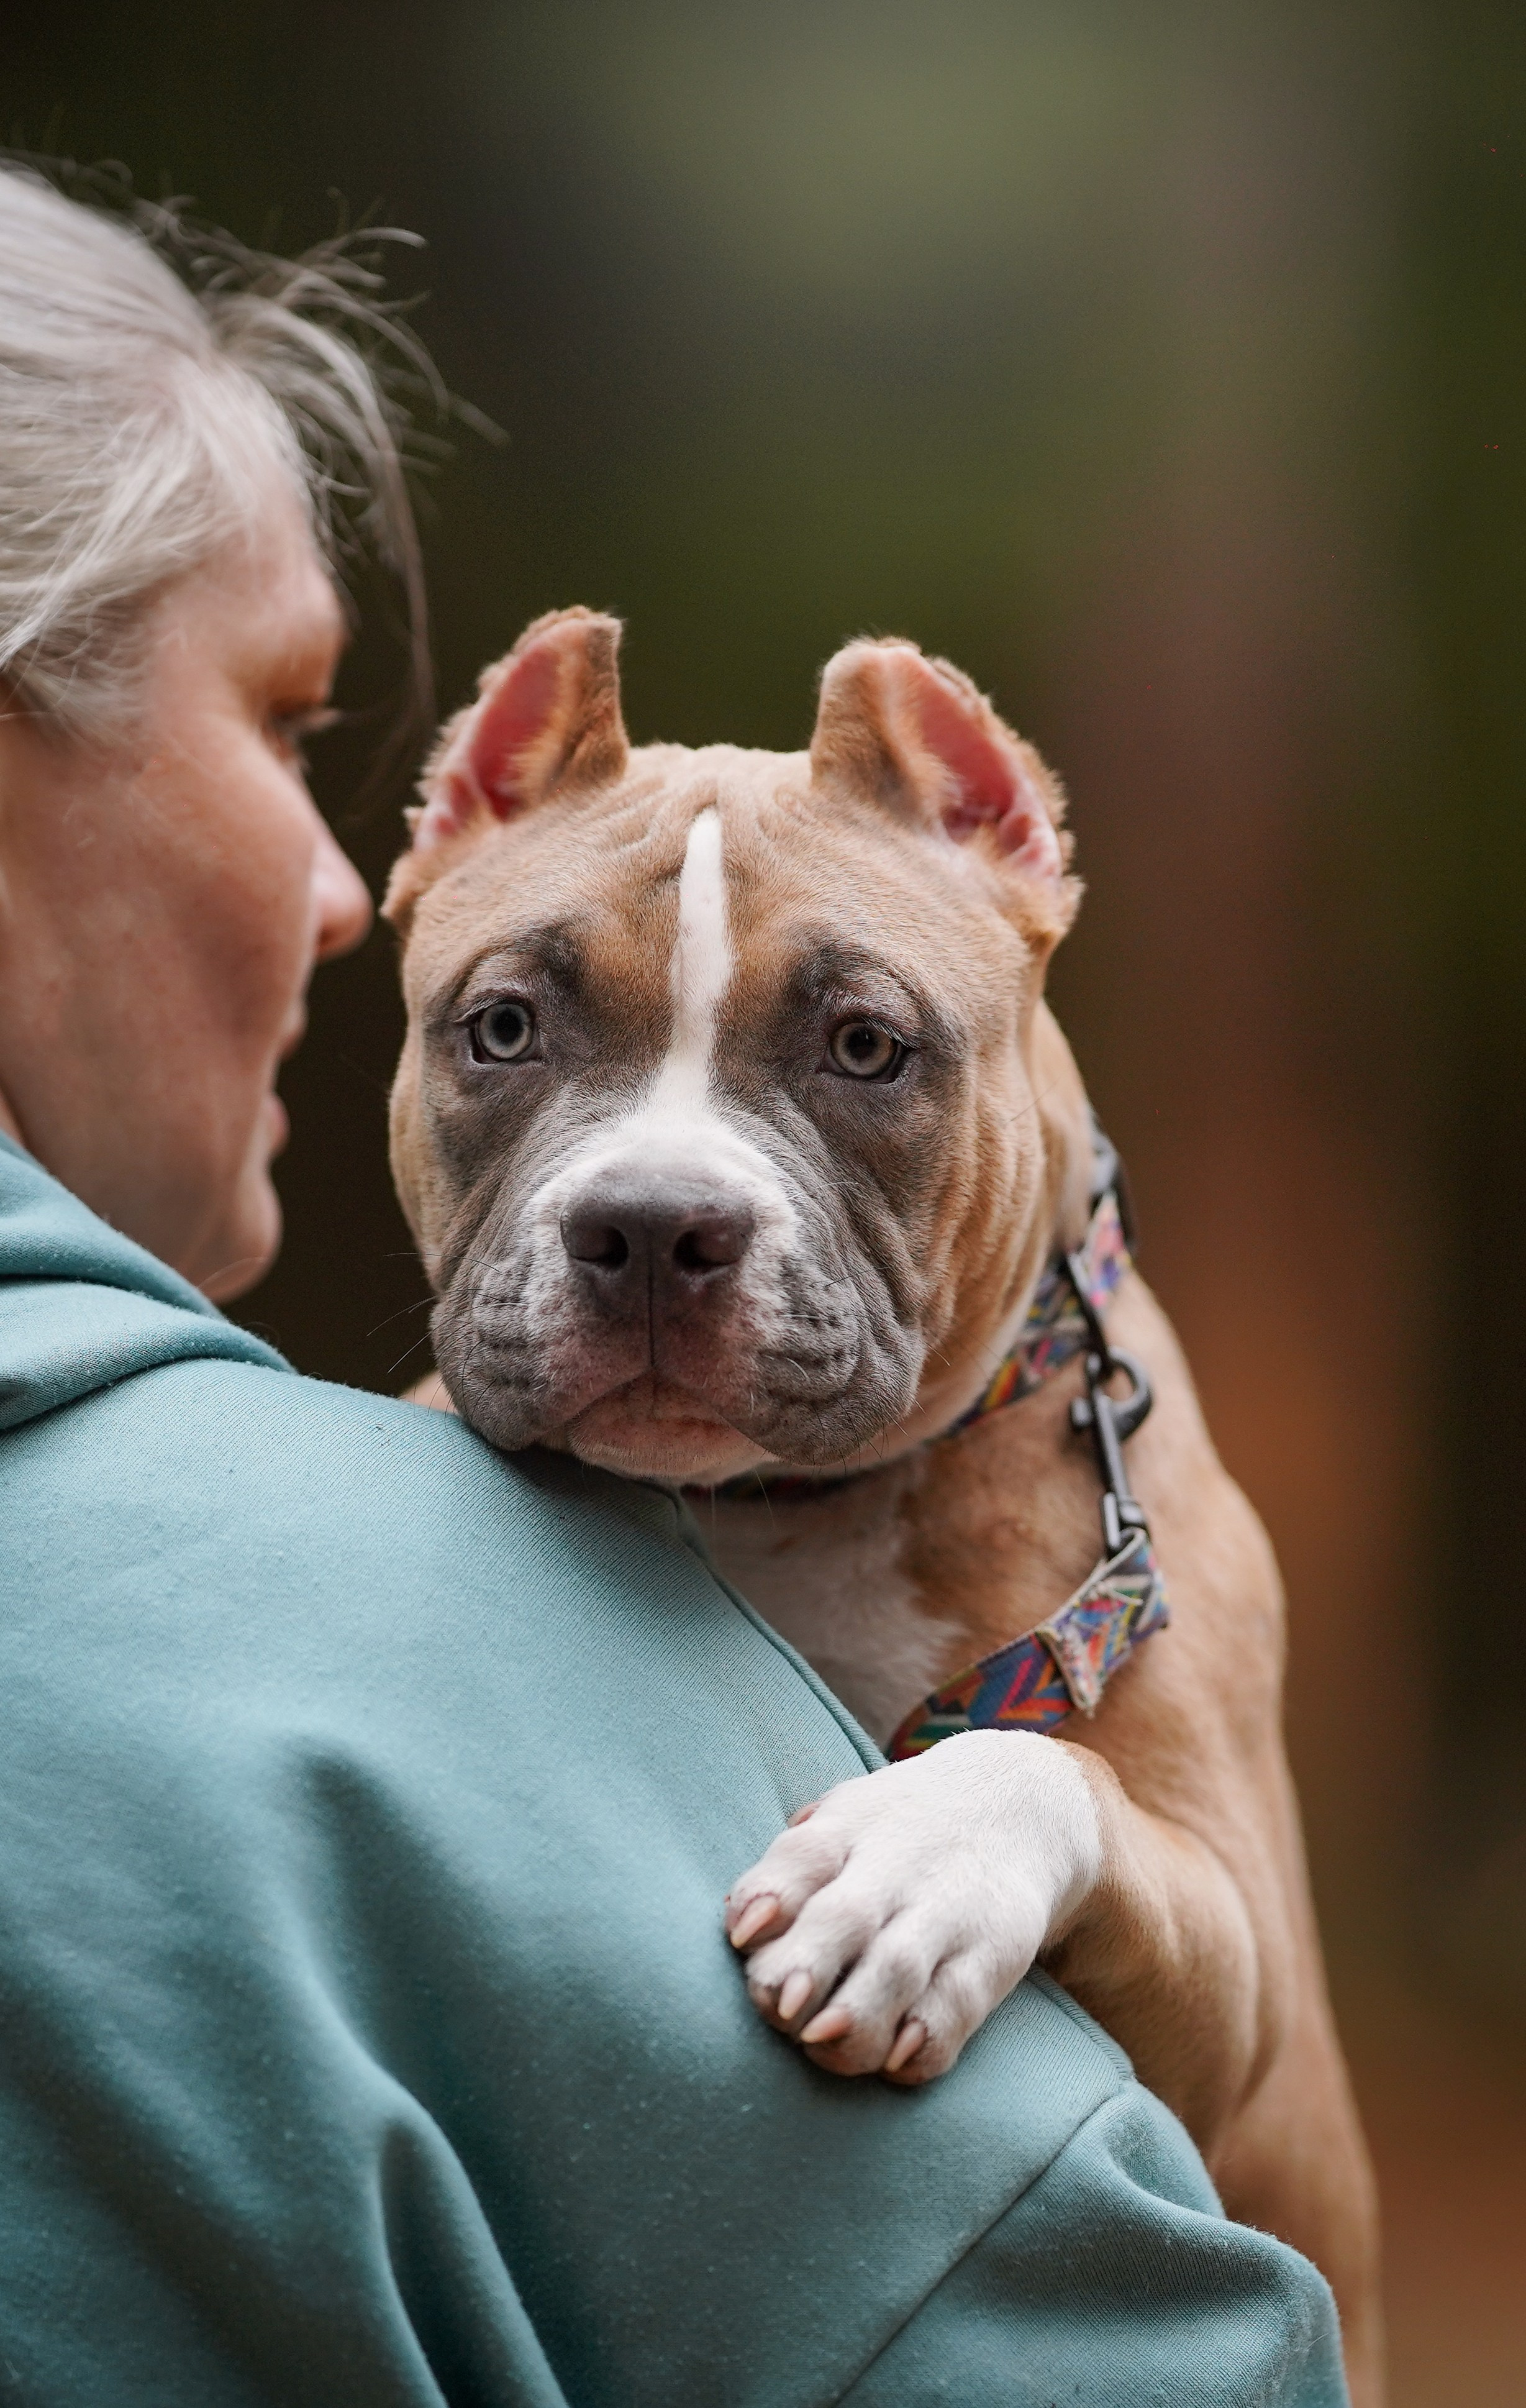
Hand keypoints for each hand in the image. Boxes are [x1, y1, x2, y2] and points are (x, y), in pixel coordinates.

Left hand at [725, 1730, 1100, 2082]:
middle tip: (781, 2005)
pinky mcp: (993, 1954)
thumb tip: (742, 1924)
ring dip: (861, 2011)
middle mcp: (895, 1868)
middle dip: (810, 1962)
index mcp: (847, 1829)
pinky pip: (959, 2005)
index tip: (743, 1935)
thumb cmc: (896, 1831)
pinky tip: (898, 2059)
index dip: (771, 1895)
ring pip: (900, 1968)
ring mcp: (947, 1912)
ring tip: (823, 2039)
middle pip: (847, 1915)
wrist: (1021, 1803)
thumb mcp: (845, 1821)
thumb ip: (790, 1871)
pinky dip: (929, 2038)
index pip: (803, 1857)